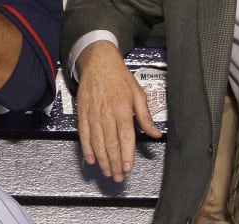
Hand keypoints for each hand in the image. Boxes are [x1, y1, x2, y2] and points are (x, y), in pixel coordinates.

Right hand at [75, 41, 162, 182]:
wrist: (98, 61)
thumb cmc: (119, 76)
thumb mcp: (138, 93)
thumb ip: (145, 116)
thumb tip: (156, 133)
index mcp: (122, 109)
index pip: (125, 137)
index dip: (126, 154)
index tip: (128, 167)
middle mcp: (107, 113)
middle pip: (111, 144)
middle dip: (114, 163)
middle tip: (118, 176)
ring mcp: (93, 114)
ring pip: (97, 142)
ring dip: (102, 160)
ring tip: (107, 172)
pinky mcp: (82, 113)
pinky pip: (83, 134)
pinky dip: (86, 148)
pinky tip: (91, 159)